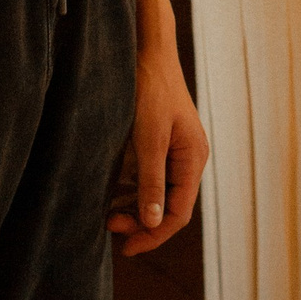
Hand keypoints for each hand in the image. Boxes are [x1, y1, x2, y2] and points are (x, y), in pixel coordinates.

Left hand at [108, 36, 208, 258]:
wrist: (147, 50)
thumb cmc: (150, 90)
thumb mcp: (148, 139)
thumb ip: (151, 182)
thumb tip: (153, 222)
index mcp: (193, 159)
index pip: (179, 213)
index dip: (154, 235)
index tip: (127, 248)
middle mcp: (188, 159)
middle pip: (169, 207)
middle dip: (141, 223)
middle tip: (110, 228)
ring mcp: (174, 151)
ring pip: (157, 194)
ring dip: (134, 208)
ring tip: (107, 216)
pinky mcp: (158, 143)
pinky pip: (148, 177)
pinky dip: (130, 190)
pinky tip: (110, 194)